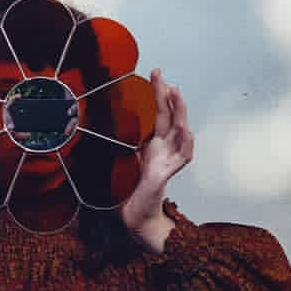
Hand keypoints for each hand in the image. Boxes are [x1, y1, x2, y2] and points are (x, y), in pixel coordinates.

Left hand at [120, 68, 193, 251]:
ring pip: (181, 132)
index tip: (154, 74)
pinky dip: (186, 143)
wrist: (135, 217)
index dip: (159, 95)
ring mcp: (168, 161)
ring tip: (175, 93)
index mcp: (154, 145)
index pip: (160, 114)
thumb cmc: (130, 191)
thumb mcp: (122, 159)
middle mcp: (164, 150)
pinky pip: (182, 157)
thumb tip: (104, 123)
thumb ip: (122, 143)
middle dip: (167, 95)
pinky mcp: (166, 174)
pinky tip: (186, 130)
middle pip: (170, 117)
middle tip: (160, 75)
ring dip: (180, 112)